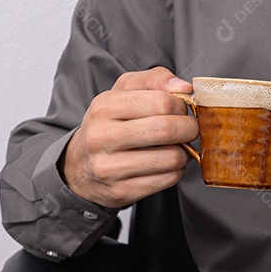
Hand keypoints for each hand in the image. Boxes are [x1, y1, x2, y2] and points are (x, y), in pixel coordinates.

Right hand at [60, 67, 197, 207]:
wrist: (79, 167)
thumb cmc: (109, 125)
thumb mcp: (123, 92)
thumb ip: (154, 80)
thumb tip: (185, 88)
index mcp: (104, 107)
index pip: (161, 102)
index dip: (181, 106)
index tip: (183, 111)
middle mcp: (102, 137)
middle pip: (166, 130)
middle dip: (189, 129)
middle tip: (191, 129)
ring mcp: (110, 168)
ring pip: (171, 158)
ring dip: (185, 153)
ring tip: (178, 148)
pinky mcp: (122, 191)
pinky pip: (167, 179)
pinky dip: (176, 171)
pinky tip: (167, 164)